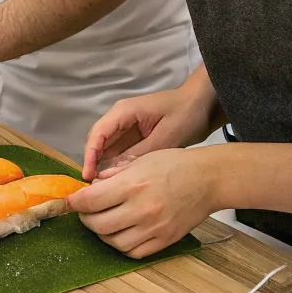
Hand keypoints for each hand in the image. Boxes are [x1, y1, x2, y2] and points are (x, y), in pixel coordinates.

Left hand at [67, 148, 218, 257]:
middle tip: (85, 211)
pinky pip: (133, 252)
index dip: (74, 202)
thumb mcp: (140, 160)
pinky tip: (120, 233)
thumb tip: (93, 185)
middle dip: (85, 218)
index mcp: (132, 186)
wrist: (208, 180)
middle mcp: (141, 210)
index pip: (91, 201)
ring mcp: (154, 229)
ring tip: (102, 222)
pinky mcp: (164, 241)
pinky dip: (121, 245)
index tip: (69, 201)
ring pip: (114, 242)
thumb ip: (114, 174)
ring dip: (102, 234)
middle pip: (98, 225)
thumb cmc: (174, 164)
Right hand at [81, 67, 221, 181]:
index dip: (89, 155)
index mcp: (124, 111)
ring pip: (107, 148)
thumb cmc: (186, 114)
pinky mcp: (135, 136)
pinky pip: (120, 151)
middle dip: (93, 163)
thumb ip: (140, 154)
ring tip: (101, 188)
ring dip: (102, 165)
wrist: (204, 104)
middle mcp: (120, 118)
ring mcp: (127, 127)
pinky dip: (116, 165)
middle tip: (93, 188)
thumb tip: (115, 173)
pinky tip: (116, 181)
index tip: (88, 176)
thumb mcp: (165, 136)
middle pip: (98, 141)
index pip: (98, 133)